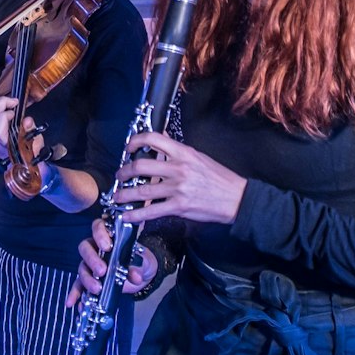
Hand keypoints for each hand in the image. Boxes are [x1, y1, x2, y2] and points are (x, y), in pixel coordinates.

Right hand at [66, 219, 158, 306]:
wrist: (142, 274)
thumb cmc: (141, 261)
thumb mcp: (143, 262)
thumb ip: (139, 266)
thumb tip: (135, 276)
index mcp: (109, 237)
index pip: (98, 227)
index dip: (100, 234)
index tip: (107, 246)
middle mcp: (96, 249)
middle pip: (85, 249)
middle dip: (92, 260)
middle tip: (102, 271)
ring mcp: (91, 265)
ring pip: (82, 268)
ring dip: (87, 279)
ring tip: (97, 289)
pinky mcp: (90, 280)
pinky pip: (78, 285)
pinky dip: (75, 294)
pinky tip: (72, 303)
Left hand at [111, 132, 245, 225]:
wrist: (237, 198)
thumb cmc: (220, 179)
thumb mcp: (200, 158)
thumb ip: (179, 153)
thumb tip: (161, 148)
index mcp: (184, 153)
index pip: (153, 139)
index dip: (135, 141)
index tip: (128, 147)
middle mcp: (178, 168)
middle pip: (140, 166)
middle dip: (124, 172)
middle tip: (120, 176)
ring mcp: (177, 188)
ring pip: (142, 191)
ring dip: (124, 194)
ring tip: (117, 196)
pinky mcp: (179, 207)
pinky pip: (151, 211)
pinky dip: (135, 215)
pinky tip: (126, 216)